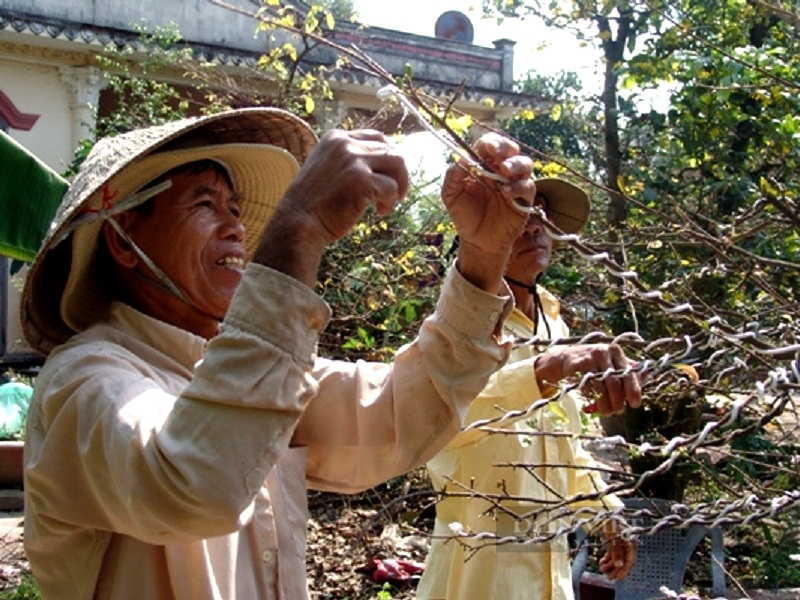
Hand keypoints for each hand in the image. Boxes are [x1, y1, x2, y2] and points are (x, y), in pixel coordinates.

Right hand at [254, 130, 408, 285]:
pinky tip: (380, 212)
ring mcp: (353, 160)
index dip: (388, 156)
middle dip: (398, 173)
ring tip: (388, 202)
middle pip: (391, 149)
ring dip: (399, 185)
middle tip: (394, 193)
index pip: (377, 137)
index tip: (389, 175)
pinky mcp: (361, 180)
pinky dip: (391, 202)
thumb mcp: (327, 168)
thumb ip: (348, 160)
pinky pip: (392, 187)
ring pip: (397, 163)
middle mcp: (345, 144)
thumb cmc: (314, 203)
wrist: (298, 223)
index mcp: (336, 138)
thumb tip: (385, 160)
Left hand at [442, 133, 534, 290]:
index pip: (490, 145)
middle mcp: (501, 171)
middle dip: (504, 147)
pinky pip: (528, 187)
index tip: (484, 146)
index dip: (489, 142)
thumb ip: (452, 176)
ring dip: (515, 164)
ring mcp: (515, 184)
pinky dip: (519, 186)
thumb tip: (461, 158)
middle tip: (495, 153)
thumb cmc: (465, 216)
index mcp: (484, 165)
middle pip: (510, 149)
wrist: (477, 241)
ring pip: (525, 164)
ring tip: (504, 171)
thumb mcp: (451, 196)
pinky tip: (506, 192)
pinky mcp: (525, 200)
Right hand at [533, 343, 641, 414]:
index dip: (633, 390)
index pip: (628, 373)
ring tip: (606, 412)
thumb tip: (646, 376)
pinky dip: (590, 396)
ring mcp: (588, 357)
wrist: (564, 358)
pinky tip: (591, 402)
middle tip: (618, 411)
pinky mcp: (576, 364)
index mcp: (615, 351)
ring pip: (601, 386)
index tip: (635, 404)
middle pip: (615, 381)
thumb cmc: (592, 364)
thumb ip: (626, 371)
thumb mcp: (610, 363)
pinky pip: (586, 386)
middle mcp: (603, 352)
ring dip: (604, 403)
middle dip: (617, 400)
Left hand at [599, 519, 636, 580]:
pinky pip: (612, 552)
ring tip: (602, 569)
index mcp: (630, 544)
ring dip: (610, 565)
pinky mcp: (613, 540)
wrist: (604, 509)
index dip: (624, 571)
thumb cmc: (610, 522)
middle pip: (623, 561)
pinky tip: (601, 562)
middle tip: (608, 577)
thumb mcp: (613, 537)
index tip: (617, 578)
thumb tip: (619, 565)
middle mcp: (627, 544)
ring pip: (617, 558)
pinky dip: (607, 558)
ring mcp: (620, 542)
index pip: (630, 561)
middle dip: (616, 570)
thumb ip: (617, 552)